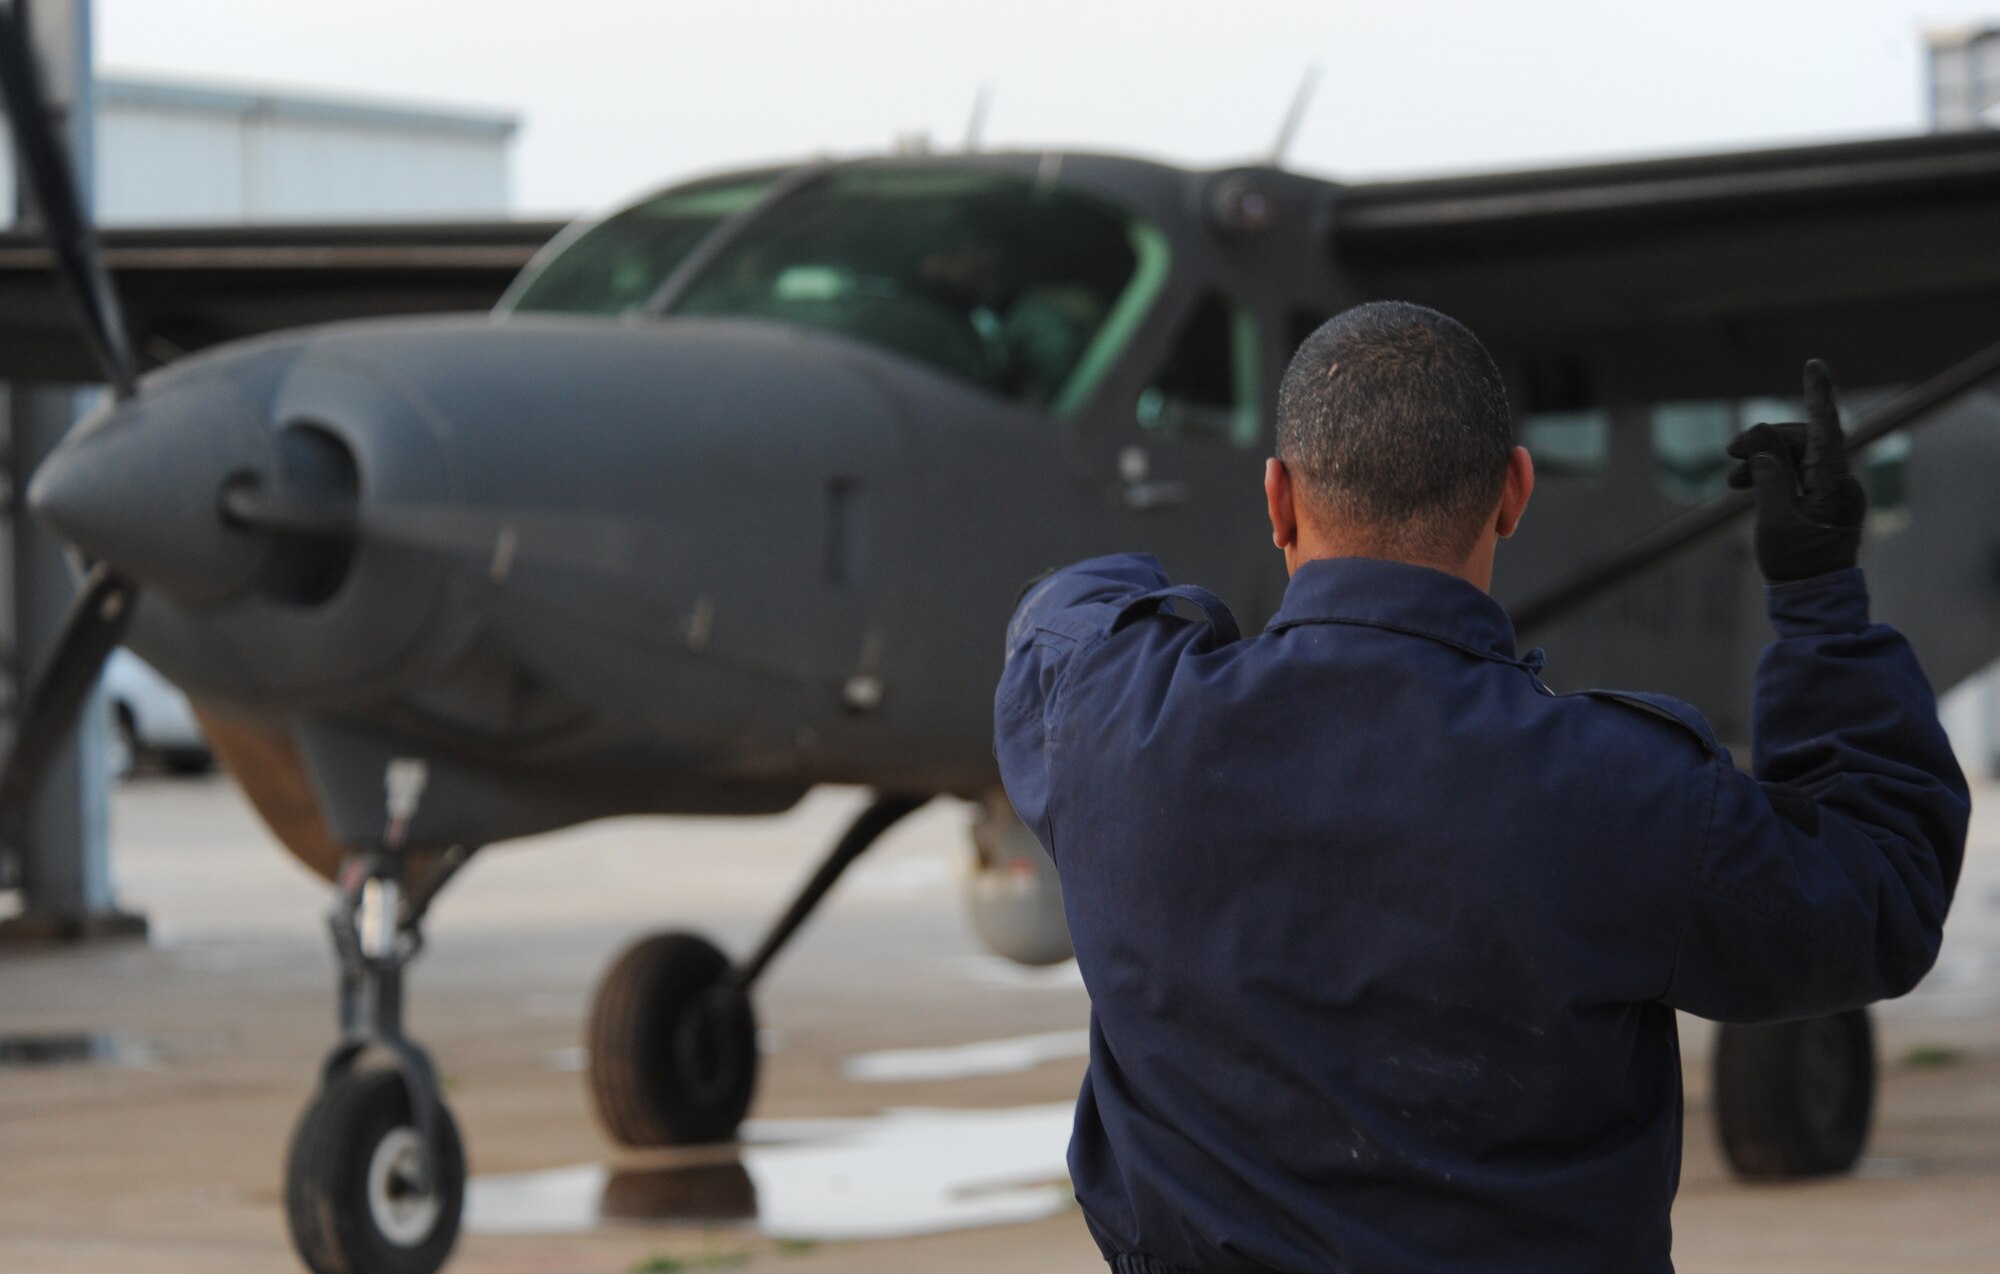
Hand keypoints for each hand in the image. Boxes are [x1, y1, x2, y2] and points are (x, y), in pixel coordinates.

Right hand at [1725, 359, 1866, 581]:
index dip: (1819, 395)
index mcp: (1834, 483)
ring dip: (1761, 461)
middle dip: (1765, 441)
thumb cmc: (1796, 564)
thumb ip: (1768, 473)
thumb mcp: (1774, 518)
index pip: (1826, 428)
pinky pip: (1793, 474)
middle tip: (1730, 454)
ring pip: (1795, 457)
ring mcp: (1830, 493)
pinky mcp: (1819, 503)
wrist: (1812, 601)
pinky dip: (1768, 475)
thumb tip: (1761, 436)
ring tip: (1731, 479)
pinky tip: (1745, 484)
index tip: (1814, 365)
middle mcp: (1838, 482)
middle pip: (1804, 440)